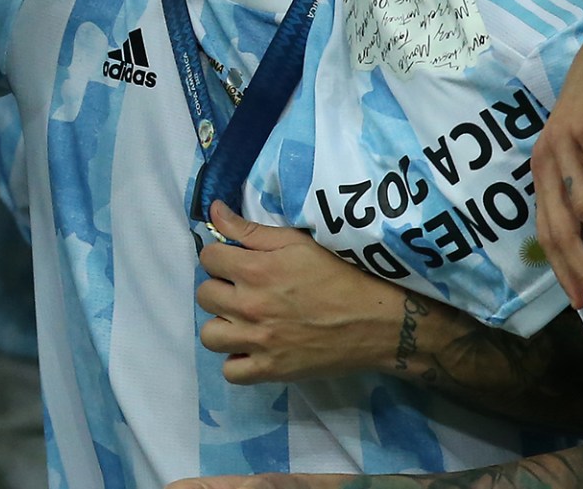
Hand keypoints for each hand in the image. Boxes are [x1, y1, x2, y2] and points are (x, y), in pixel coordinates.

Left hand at [195, 201, 404, 384]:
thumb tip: (213, 211)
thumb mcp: (297, 243)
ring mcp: (259, 341)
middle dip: (219, 288)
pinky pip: (230, 372)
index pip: (208, 258)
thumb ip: (250, 230)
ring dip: (223, 326)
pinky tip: (251, 349)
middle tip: (243, 291)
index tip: (236, 262)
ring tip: (243, 321)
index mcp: (255, 270)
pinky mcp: (271, 370)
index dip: (220, 256)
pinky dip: (237, 361)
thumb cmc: (340, 275)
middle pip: (204, 295)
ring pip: (209, 335)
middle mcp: (250, 306)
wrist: (378, 321)